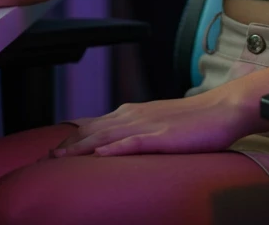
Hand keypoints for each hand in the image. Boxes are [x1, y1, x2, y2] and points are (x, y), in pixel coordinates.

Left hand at [47, 91, 255, 157]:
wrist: (222, 109)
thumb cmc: (195, 120)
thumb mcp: (158, 123)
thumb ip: (136, 130)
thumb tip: (116, 144)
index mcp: (133, 113)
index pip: (94, 125)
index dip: (72, 137)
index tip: (53, 150)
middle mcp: (134, 116)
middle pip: (93, 130)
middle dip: (68, 143)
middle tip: (46, 158)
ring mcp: (147, 125)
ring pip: (107, 136)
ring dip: (82, 146)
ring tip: (60, 157)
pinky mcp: (162, 136)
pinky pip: (134, 142)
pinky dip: (115, 148)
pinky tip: (101, 155)